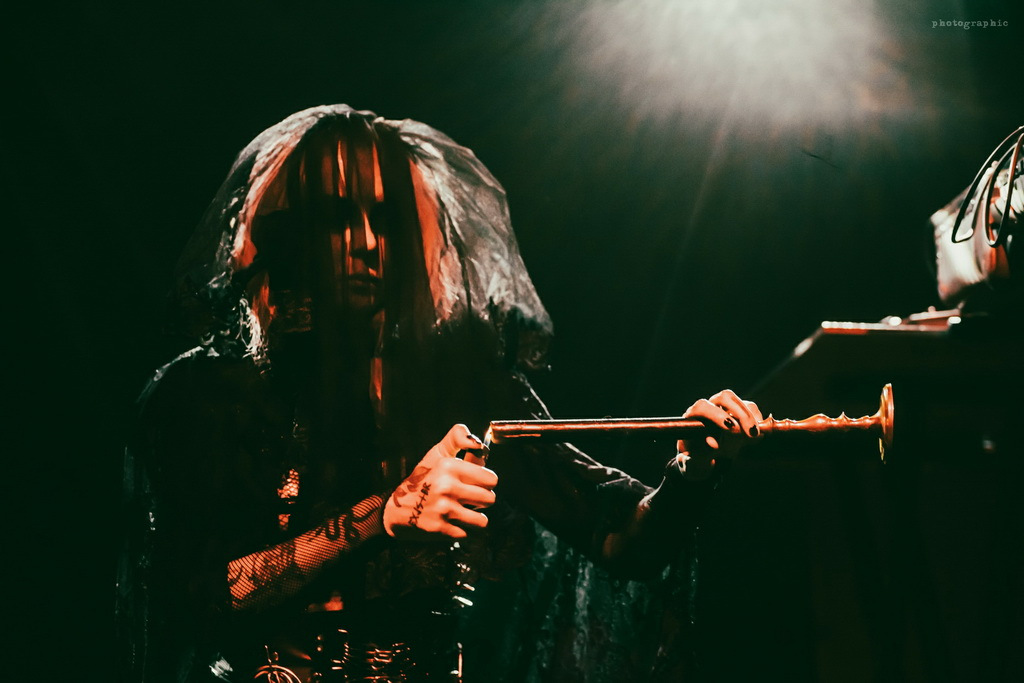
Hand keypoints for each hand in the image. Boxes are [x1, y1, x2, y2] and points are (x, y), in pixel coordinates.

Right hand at [383, 424, 496, 538]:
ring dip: (475, 519)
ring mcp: (443, 509)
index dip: (487, 483)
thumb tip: (479, 444)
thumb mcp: (438, 454)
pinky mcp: (440, 528)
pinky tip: (452, 523)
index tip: (478, 484)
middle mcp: (447, 486)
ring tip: (464, 513)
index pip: (491, 479)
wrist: (396, 509)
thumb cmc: (423, 479)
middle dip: (483, 501)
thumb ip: (458, 440)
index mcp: (449, 466)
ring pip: (482, 520)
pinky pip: (467, 534)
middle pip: (490, 499)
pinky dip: (462, 531)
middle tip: (470, 500)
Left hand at [676, 390, 762, 477]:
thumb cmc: (696, 460)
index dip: (718, 416)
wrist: (705, 459)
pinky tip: (756, 434)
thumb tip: (712, 444)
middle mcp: (707, 407)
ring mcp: (722, 407)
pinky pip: (749, 408)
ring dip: (750, 417)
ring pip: (739, 402)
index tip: (732, 429)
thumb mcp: (694, 465)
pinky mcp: (737, 411)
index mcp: (693, 417)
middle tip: (751, 433)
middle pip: (724, 397)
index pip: (703, 407)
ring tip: (754, 436)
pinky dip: (756, 419)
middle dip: (740, 414)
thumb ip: (698, 459)